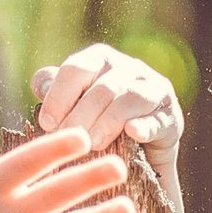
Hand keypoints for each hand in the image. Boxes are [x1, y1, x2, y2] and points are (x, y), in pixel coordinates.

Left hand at [32, 44, 182, 209]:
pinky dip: (145, 125)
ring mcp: (154, 89)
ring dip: (109, 122)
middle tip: (68, 140)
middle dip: (82, 116)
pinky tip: (132, 133)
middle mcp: (129, 68)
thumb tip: (40, 83)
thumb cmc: (94, 122)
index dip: (59, 96)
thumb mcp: (70, 104)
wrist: (135, 152)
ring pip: (131, 98)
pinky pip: (159, 119)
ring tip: (93, 143)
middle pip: (103, 88)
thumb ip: (53, 90)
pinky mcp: (171, 116)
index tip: (47, 124)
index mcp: (99, 60)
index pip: (77, 68)